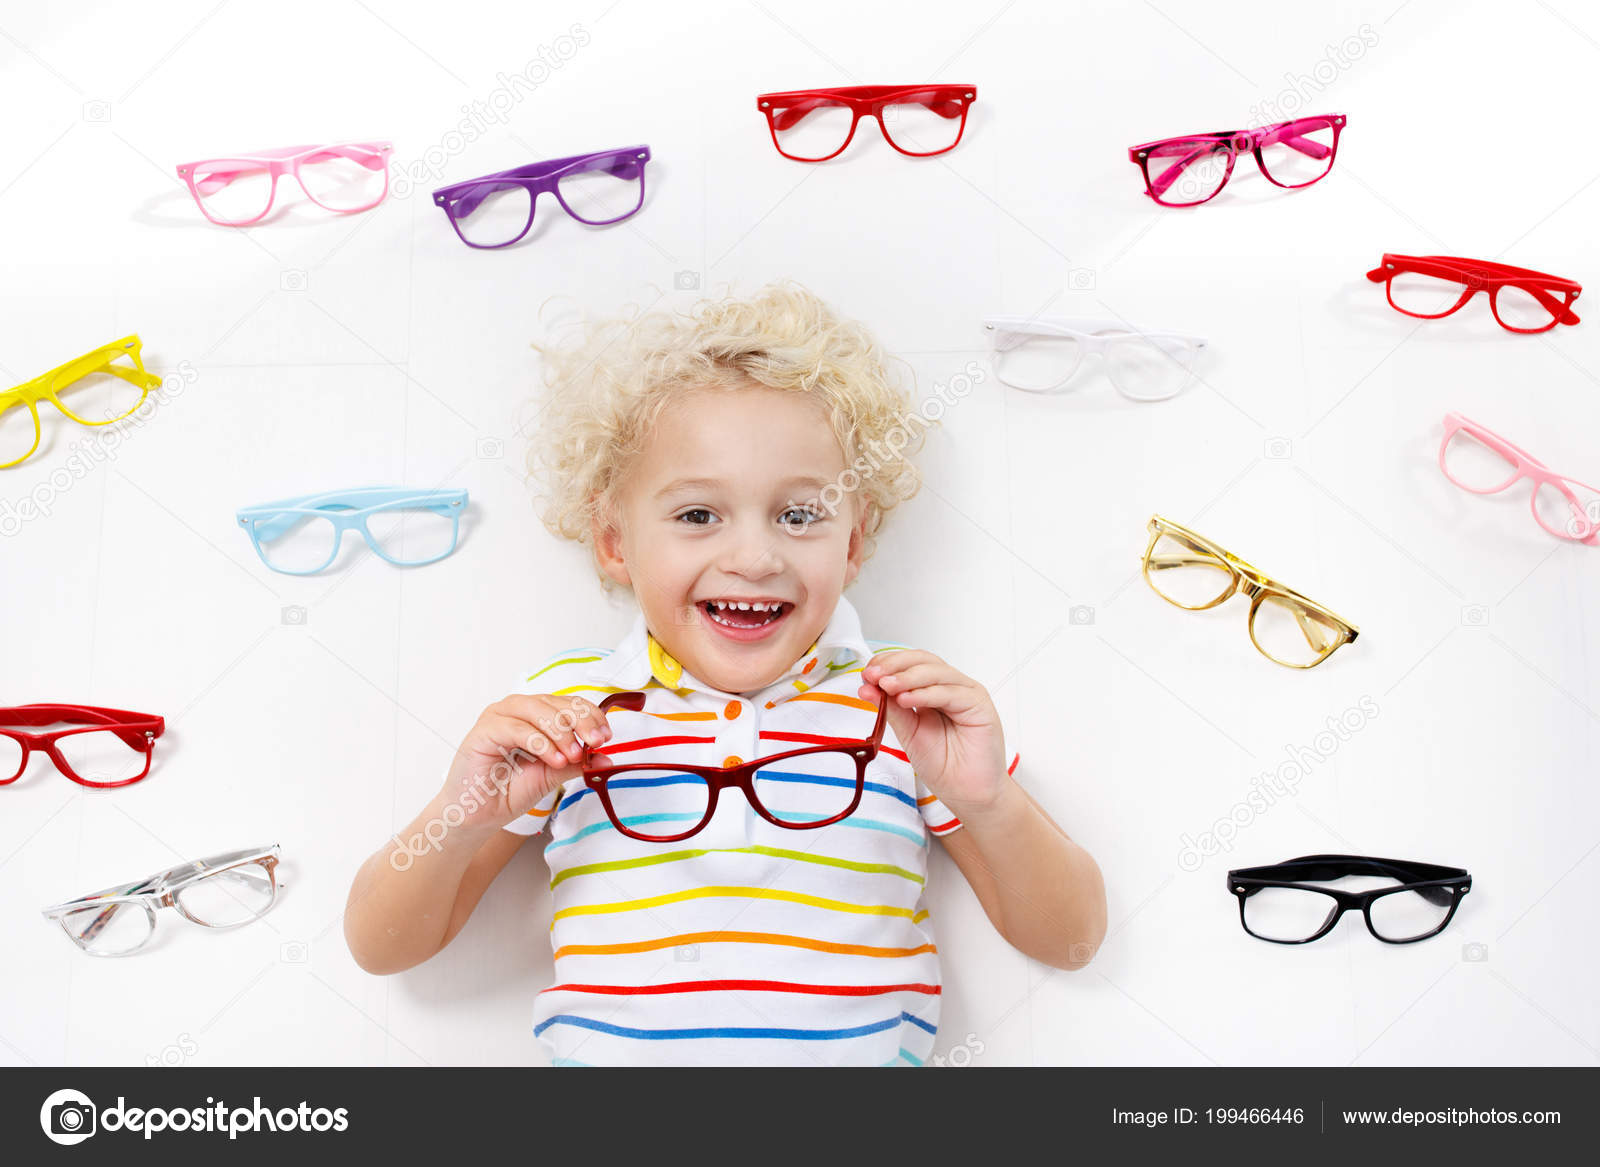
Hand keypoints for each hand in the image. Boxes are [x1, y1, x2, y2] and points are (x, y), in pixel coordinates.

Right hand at [439, 693, 616, 829]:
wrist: (478, 815)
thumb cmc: (508, 791)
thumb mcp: (552, 774)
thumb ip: (575, 763)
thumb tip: (605, 758)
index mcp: (536, 714)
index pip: (569, 704)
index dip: (591, 716)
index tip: (605, 737)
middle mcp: (518, 709)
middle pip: (557, 703)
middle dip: (581, 722)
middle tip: (595, 742)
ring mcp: (499, 716)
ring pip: (539, 710)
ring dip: (561, 732)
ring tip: (571, 755)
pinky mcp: (484, 730)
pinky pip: (518, 728)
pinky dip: (540, 742)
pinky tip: (553, 758)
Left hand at [860, 650, 1008, 811]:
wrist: (967, 793)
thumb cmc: (944, 766)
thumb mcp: (908, 733)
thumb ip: (891, 709)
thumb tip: (868, 687)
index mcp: (934, 691)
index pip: (911, 665)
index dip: (888, 664)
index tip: (867, 674)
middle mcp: (951, 687)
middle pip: (924, 661)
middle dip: (895, 666)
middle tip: (874, 676)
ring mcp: (967, 693)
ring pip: (936, 672)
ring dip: (908, 677)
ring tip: (886, 686)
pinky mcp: (980, 705)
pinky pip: (950, 693)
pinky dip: (926, 694)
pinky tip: (907, 699)